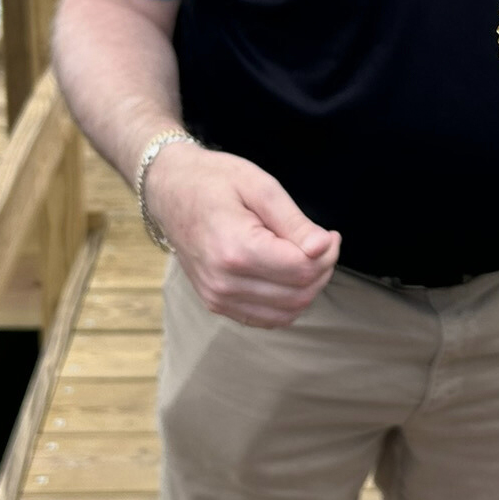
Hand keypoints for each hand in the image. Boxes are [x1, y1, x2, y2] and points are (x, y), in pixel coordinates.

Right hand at [147, 143, 339, 327]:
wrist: (169, 190)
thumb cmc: (214, 181)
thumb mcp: (260, 187)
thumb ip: (294, 222)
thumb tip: (323, 247)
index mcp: (235, 249)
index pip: (302, 270)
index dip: (328, 253)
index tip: (329, 234)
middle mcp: (223, 281)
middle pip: (299, 294)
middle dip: (322, 270)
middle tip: (321, 243)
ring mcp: (217, 297)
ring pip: (287, 312)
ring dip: (308, 287)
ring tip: (304, 256)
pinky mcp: (216, 304)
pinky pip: (268, 318)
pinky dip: (287, 301)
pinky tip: (286, 273)